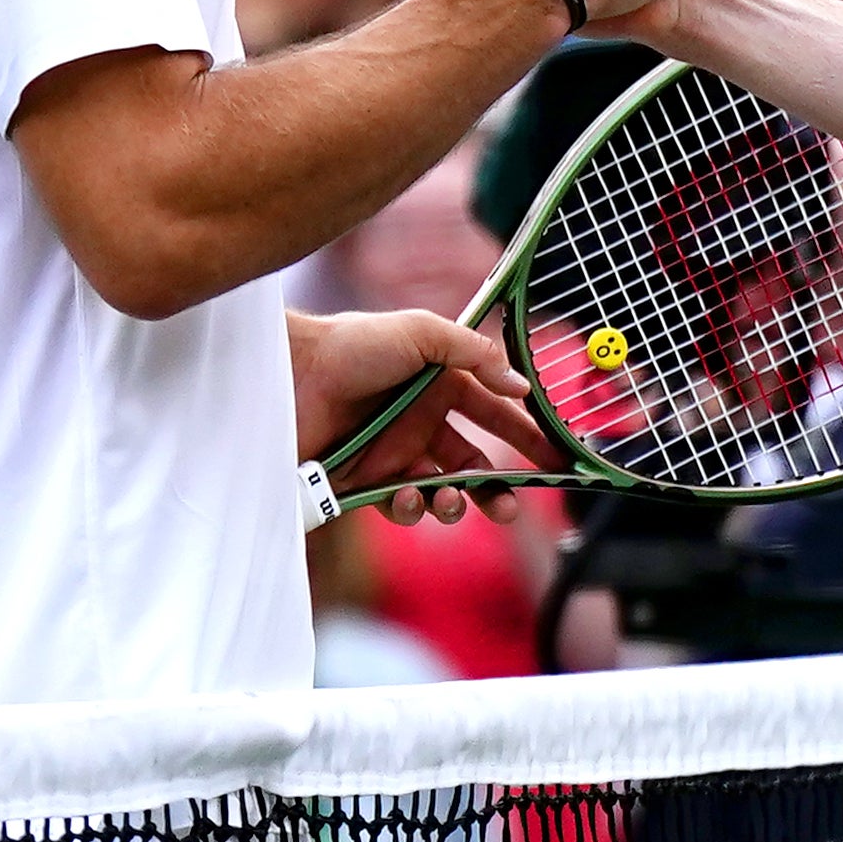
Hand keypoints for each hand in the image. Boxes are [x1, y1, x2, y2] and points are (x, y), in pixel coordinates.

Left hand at [290, 308, 558, 522]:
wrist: (286, 375)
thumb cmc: (350, 344)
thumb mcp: (420, 332)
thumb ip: (474, 355)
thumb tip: (521, 385)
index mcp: (440, 384)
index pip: (494, 413)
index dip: (526, 436)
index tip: (556, 460)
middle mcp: (421, 420)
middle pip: (475, 463)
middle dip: (498, 488)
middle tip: (511, 507)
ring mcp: (394, 453)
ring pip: (443, 490)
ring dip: (457, 502)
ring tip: (453, 500)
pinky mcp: (365, 481)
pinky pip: (401, 506)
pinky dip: (411, 509)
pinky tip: (406, 497)